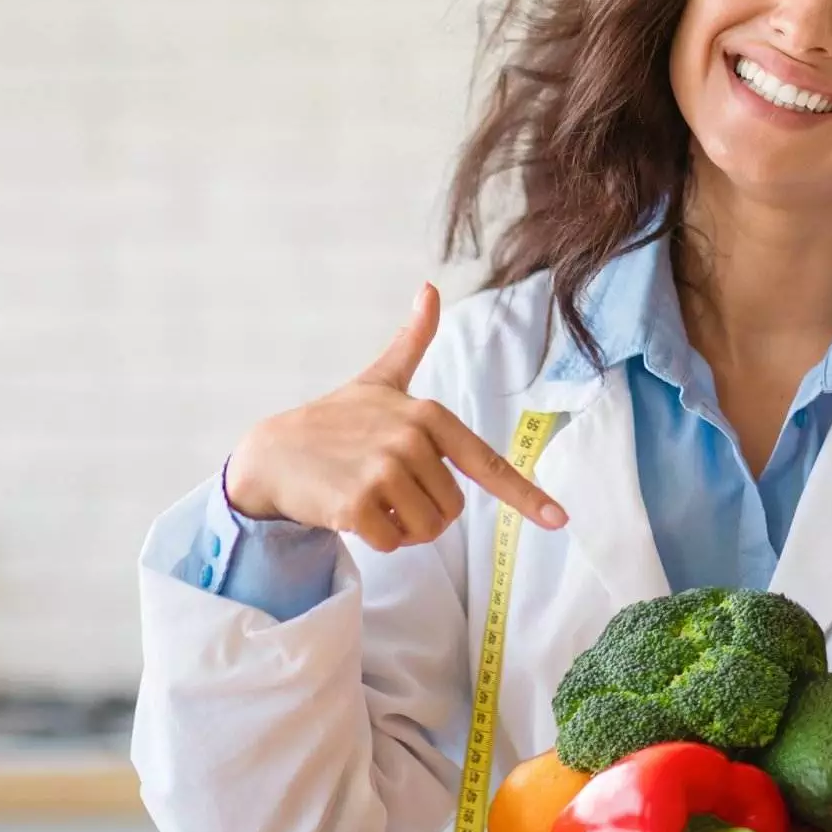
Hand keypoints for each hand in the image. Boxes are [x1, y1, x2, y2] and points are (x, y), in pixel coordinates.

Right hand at [225, 283, 567, 552]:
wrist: (272, 453)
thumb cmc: (334, 420)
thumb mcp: (379, 379)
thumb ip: (412, 340)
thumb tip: (430, 288)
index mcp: (427, 415)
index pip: (486, 462)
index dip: (527, 495)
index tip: (559, 520)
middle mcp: (410, 440)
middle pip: (453, 511)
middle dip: (425, 513)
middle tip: (387, 489)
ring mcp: (383, 472)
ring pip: (426, 530)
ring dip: (402, 528)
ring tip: (370, 498)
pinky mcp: (356, 505)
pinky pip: (393, 543)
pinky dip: (378, 539)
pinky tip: (352, 513)